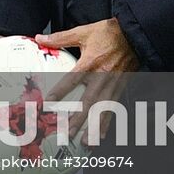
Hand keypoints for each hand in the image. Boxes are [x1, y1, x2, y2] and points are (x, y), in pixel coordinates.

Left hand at [38, 19, 138, 142]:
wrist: (133, 35)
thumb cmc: (107, 33)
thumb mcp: (82, 32)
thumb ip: (60, 38)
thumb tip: (40, 39)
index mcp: (90, 63)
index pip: (71, 80)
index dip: (60, 92)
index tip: (48, 104)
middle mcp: (101, 77)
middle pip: (88, 102)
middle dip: (78, 119)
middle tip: (67, 133)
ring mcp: (112, 85)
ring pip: (102, 110)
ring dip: (94, 127)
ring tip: (86, 142)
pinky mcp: (120, 88)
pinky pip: (113, 108)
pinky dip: (107, 123)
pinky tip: (101, 134)